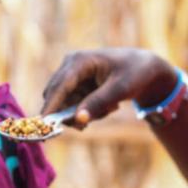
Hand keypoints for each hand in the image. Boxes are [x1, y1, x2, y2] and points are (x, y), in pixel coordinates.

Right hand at [41, 48, 177, 124]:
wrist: (144, 68)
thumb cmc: (134, 74)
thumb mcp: (120, 89)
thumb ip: (98, 103)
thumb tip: (78, 119)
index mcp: (80, 61)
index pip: (60, 86)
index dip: (51, 105)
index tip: (42, 124)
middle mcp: (70, 66)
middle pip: (56, 96)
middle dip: (70, 114)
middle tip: (86, 126)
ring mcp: (72, 76)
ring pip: (64, 105)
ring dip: (84, 113)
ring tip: (110, 108)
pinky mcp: (76, 85)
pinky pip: (73, 106)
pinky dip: (88, 111)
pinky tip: (107, 106)